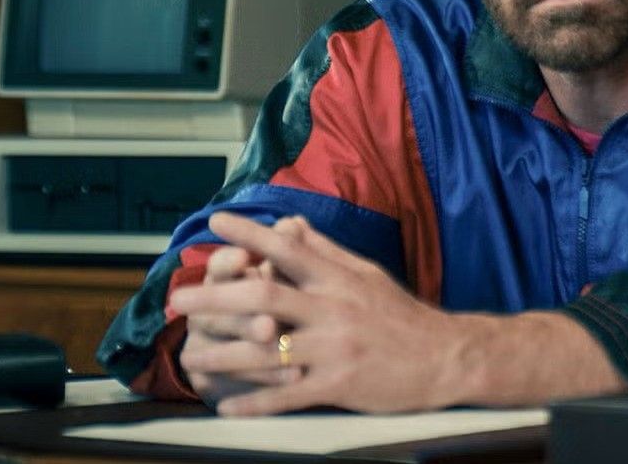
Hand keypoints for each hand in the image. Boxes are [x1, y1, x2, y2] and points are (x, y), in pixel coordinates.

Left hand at [169, 212, 468, 415]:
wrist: (446, 357)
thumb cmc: (401, 316)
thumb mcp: (366, 274)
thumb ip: (325, 251)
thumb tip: (290, 225)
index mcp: (338, 279)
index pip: (288, 249)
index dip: (250, 234)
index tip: (216, 221)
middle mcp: (333, 309)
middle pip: (265, 298)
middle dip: (217, 297)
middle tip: (181, 298)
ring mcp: (335, 349)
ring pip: (269, 351)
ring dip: (224, 354)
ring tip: (190, 357)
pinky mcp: (340, 385)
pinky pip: (289, 395)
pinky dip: (256, 402)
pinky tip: (228, 407)